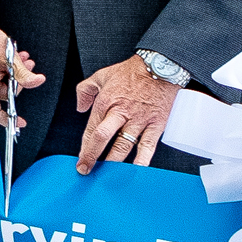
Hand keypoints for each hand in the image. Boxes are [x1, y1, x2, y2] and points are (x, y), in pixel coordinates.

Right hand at [0, 14, 45, 127]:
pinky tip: (5, 60)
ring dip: (10, 73)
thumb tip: (37, 81)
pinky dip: (0, 72)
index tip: (19, 122)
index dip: (8, 119)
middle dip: (16, 81)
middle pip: (1, 94)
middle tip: (26, 65)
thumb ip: (24, 74)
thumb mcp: (8, 57)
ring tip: (17, 57)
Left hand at [74, 55, 180, 174]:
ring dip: (114, 162)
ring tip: (108, 175)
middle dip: (92, 156)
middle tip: (86, 170)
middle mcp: (121, 113)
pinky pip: (148, 146)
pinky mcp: (156, 124)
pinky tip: (136, 170)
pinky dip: (142, 160)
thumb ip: (85, 90)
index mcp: (106, 102)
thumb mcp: (101, 75)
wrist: (161, 67)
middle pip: (103, 138)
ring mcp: (139, 120)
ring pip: (124, 145)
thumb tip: (80, 107)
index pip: (91, 130)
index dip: (84, 147)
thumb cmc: (132, 71)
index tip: (81, 160)